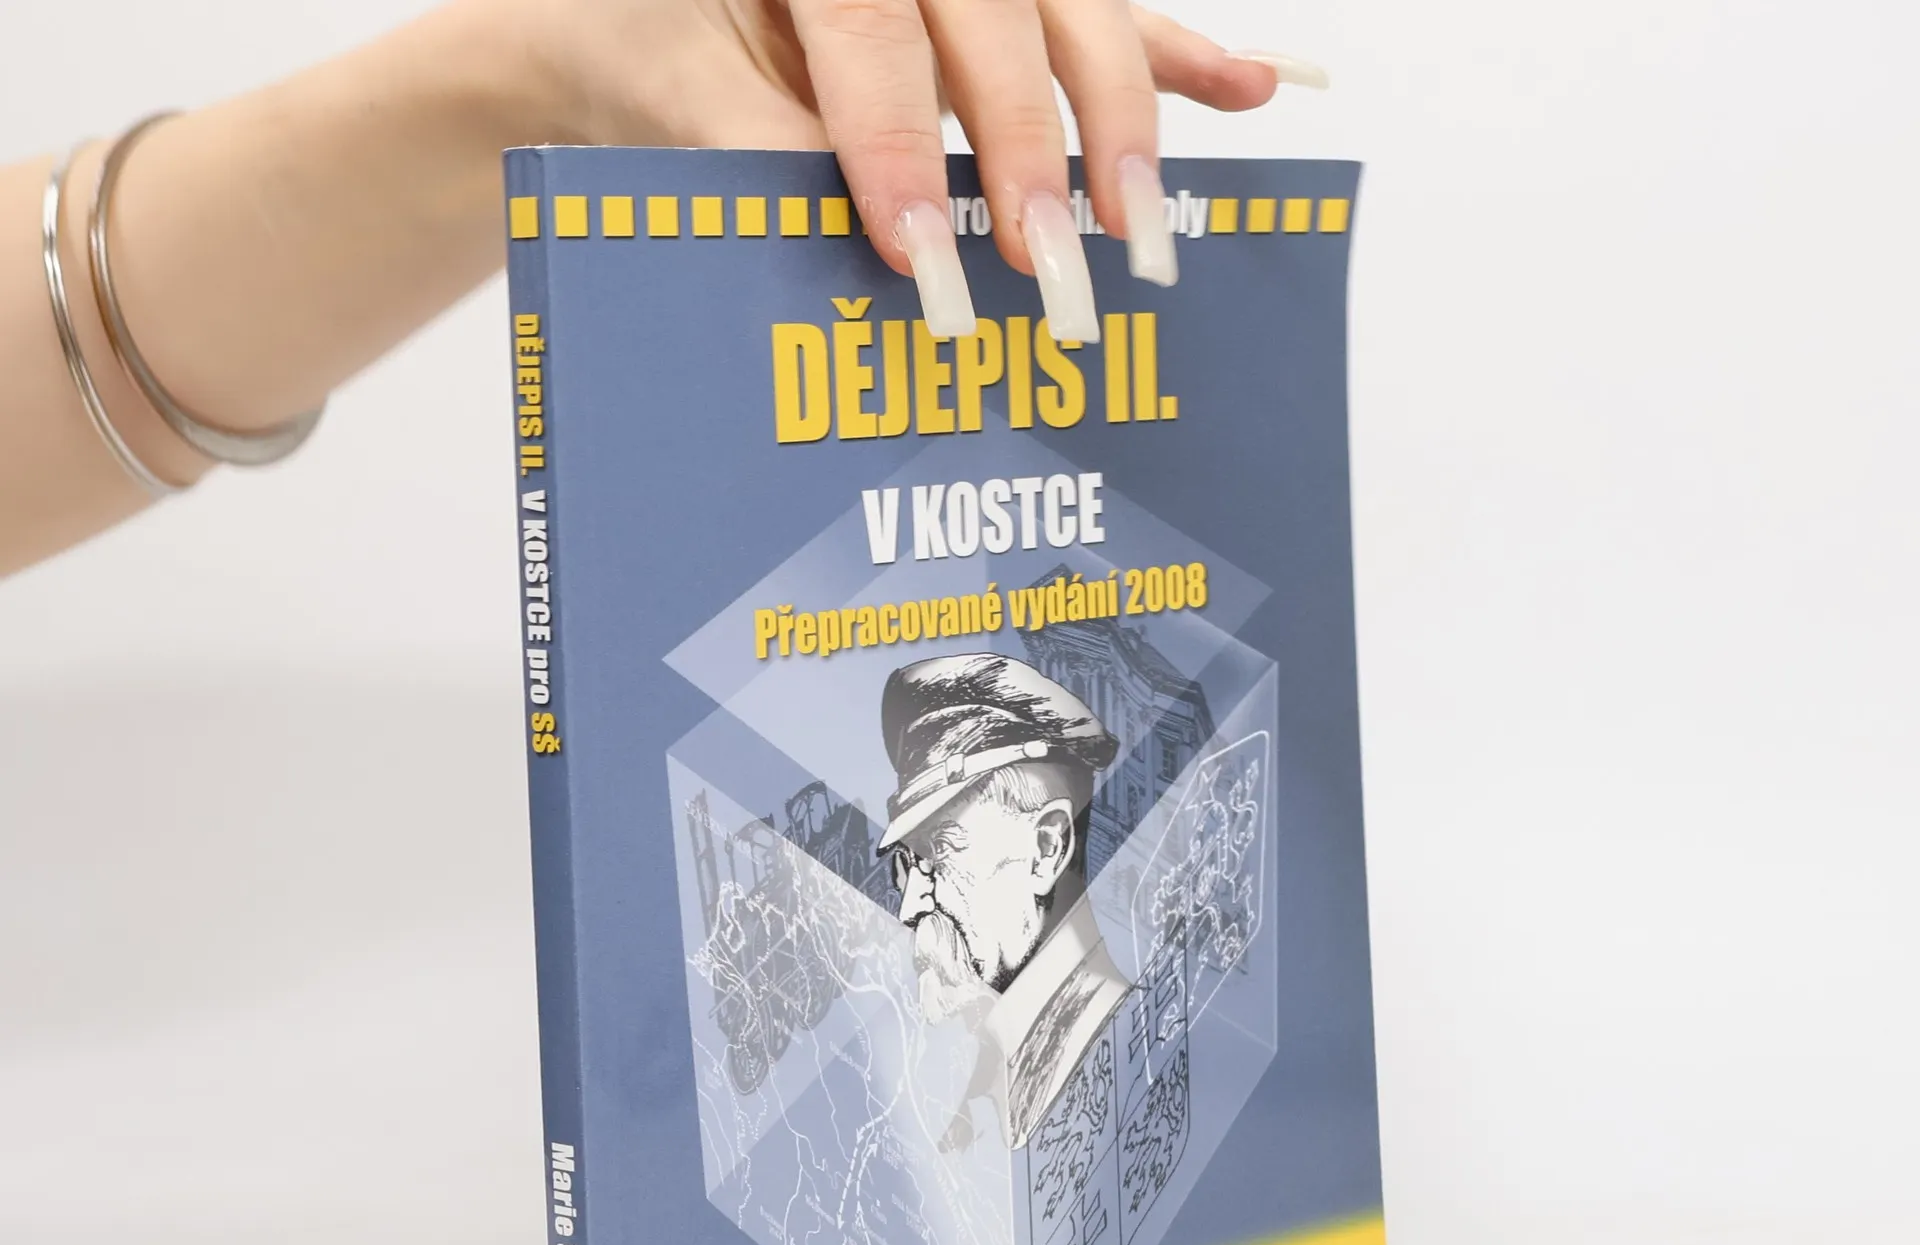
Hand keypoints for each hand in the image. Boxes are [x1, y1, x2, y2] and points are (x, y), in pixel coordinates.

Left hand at [469, 0, 1325, 337]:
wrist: (626, 15)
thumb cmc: (643, 49)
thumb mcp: (669, 100)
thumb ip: (756, 155)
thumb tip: (857, 242)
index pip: (870, 27)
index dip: (902, 142)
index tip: (922, 252)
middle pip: (998, 15)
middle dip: (1031, 149)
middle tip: (1053, 264)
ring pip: (1070, 10)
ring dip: (1119, 118)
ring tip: (1143, 223)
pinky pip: (1106, 9)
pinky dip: (1174, 52)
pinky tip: (1245, 87)